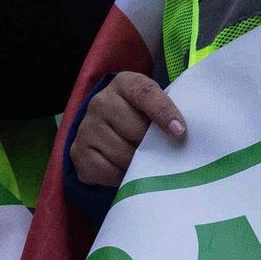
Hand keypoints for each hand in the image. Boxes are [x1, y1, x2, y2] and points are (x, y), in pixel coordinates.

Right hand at [64, 68, 186, 188]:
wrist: (108, 128)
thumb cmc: (141, 117)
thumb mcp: (154, 107)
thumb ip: (167, 114)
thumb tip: (182, 136)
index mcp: (125, 84)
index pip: (145, 93)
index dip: (163, 111)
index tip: (179, 131)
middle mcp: (101, 102)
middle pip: (135, 129)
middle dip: (152, 146)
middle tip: (163, 153)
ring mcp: (86, 127)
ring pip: (122, 153)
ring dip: (138, 163)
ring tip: (146, 163)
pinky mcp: (78, 151)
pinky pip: (106, 171)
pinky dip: (121, 176)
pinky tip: (127, 171)